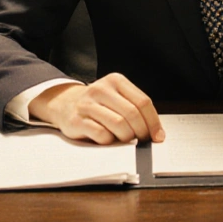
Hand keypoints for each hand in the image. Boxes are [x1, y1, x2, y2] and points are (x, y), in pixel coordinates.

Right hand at [29, 73, 163, 144]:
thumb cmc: (97, 104)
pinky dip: (109, 141)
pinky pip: (101, 134)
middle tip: (142, 140)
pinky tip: (108, 139)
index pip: (143, 102)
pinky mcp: (76, 120)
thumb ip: (134, 109)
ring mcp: (87, 104)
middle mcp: (101, 89)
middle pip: (132, 114)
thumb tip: (156, 133)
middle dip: (141, 132)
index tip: (157, 136)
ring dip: (127, 137)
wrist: (64, 103)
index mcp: (116, 81)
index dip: (153, 122)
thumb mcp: (116, 97)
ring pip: (119, 124)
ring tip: (125, 140)